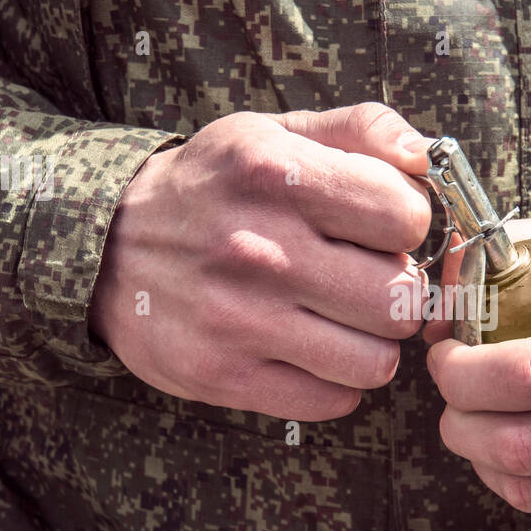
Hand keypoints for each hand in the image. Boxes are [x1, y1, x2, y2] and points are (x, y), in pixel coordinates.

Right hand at [90, 103, 433, 419]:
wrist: (104, 246)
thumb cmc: (212, 187)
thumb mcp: (273, 131)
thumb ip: (361, 129)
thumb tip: (426, 159)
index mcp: (275, 175)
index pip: (407, 217)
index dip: (406, 224)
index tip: (379, 228)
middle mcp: (257, 250)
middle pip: (401, 299)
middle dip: (396, 290)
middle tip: (364, 280)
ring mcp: (239, 321)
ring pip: (376, 362)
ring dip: (369, 344)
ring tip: (338, 319)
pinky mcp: (223, 377)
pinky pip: (333, 401)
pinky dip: (333, 383)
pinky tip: (308, 350)